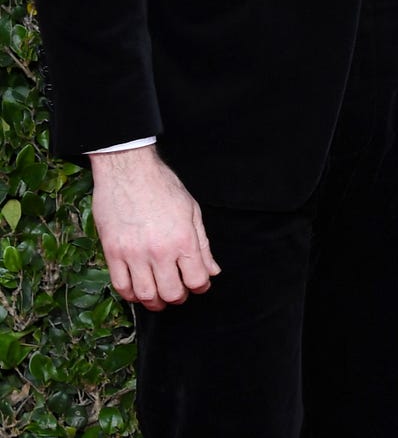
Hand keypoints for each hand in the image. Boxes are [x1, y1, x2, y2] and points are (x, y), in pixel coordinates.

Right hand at [90, 145, 219, 309]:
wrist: (128, 169)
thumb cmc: (162, 185)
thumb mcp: (191, 210)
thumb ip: (203, 244)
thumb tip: (212, 270)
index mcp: (183, 238)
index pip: (197, 279)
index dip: (201, 286)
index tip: (199, 284)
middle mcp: (159, 250)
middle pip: (171, 293)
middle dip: (178, 297)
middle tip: (179, 291)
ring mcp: (134, 253)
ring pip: (145, 296)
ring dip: (154, 302)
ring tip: (158, 296)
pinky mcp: (113, 253)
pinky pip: (121, 286)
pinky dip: (131, 295)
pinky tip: (138, 289)